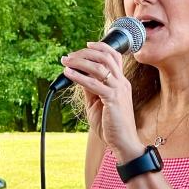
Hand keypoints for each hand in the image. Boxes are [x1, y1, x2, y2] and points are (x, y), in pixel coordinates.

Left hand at [61, 42, 143, 160]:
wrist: (123, 142)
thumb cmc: (111, 125)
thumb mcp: (97, 102)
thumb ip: (90, 88)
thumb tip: (79, 74)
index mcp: (121, 82)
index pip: (114, 56)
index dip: (100, 47)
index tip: (85, 46)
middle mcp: (122, 83)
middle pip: (106, 57)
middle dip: (85, 52)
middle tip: (69, 56)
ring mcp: (119, 90)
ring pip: (99, 67)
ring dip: (80, 61)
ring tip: (65, 61)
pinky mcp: (113, 99)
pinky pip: (94, 84)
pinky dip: (79, 76)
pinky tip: (68, 74)